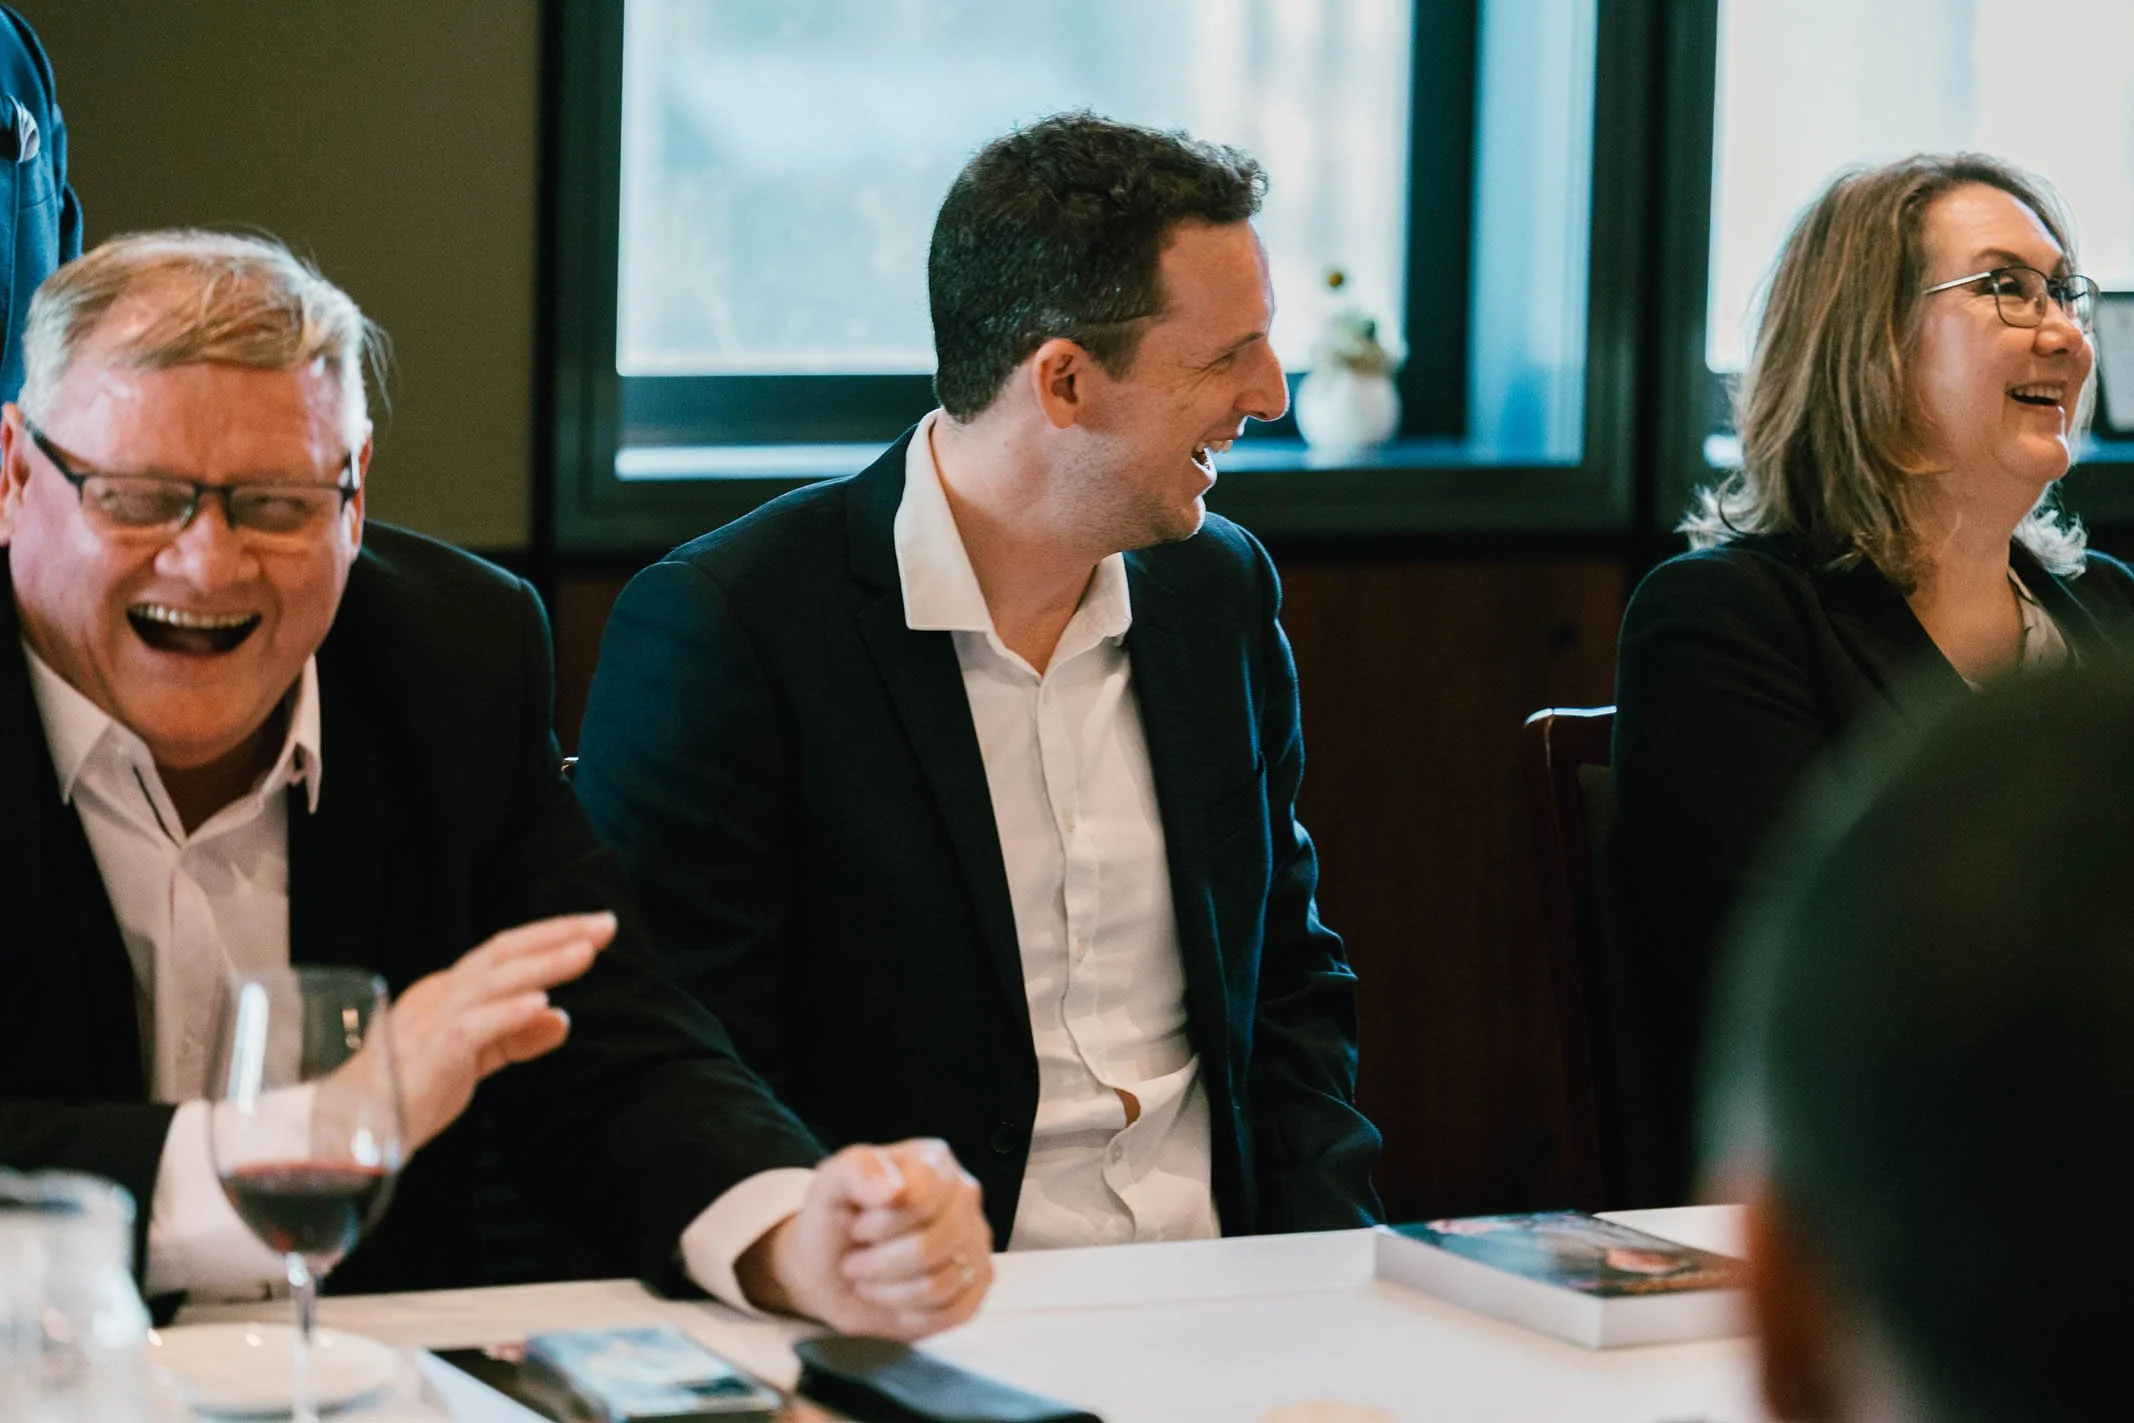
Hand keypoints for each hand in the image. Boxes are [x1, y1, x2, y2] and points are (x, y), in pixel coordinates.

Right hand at [374, 912, 614, 1149]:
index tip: (597, 928)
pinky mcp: (426, 1054)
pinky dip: (507, 1013)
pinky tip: (541, 1005)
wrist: (354, 1136)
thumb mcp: (475, 1061)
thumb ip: (515, 1038)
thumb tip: (563, 1018)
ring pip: (492, 981)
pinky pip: (471, 1028)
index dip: (551, 937)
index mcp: (448, 993)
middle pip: (503, 953)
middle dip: (557, 935)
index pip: (505, 953)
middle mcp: (439, 995)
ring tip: (585, 954)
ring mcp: (429, 1020)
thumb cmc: (410, 1093)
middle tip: (606, 924)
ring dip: (541, 965)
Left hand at [738, 1139, 991, 1338]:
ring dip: (888, 1291)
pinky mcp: (977, 1284)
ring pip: (940, 1285)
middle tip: (854, 1261)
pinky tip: (894, 1298)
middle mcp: (966, 1196)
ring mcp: (977, 1241)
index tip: (856, 1226)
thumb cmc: (837, 1219)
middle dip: (879, 1263)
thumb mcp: (830, 1184)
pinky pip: (951, 1313)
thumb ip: (858, 1171)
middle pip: (930, 1248)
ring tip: (870, 1279)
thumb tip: (895, 1191)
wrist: (829, 1269)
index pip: (921, 1202)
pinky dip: (909, 1314)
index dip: (879, 1225)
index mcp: (934, 1161)